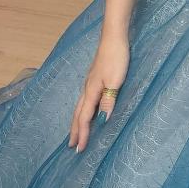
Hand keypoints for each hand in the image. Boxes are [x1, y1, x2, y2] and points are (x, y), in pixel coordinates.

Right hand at [68, 32, 129, 153]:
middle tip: (72, 146)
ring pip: (80, 107)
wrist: (113, 39)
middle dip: (75, 131)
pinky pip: (85, 100)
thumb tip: (102, 121)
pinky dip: (82, 111)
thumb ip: (108, 100)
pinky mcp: (94, 79)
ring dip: (77, 122)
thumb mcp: (115, 81)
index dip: (83, 134)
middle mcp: (87, 89)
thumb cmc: (116, 58)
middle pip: (78, 114)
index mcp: (91, 91)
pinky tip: (86, 111)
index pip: (85, 118)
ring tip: (75, 133)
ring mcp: (89, 83)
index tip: (80, 149)